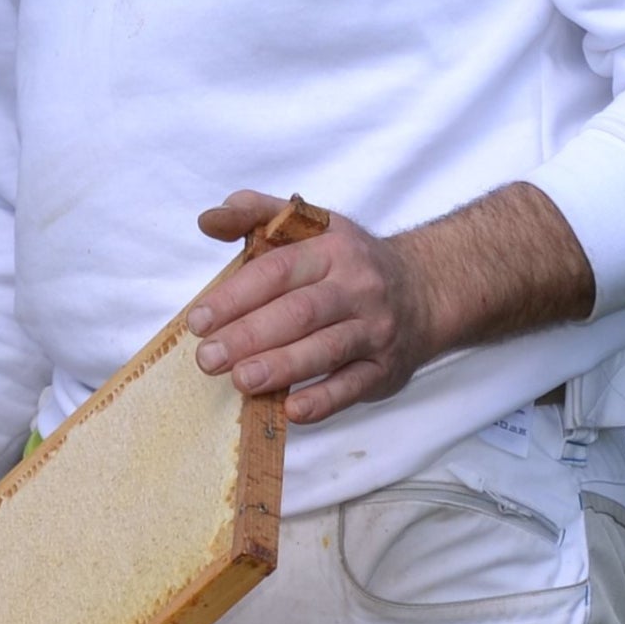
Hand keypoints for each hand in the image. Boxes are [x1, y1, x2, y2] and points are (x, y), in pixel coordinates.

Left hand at [187, 184, 593, 422]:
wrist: (426, 288)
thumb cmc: (348, 259)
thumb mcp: (309, 223)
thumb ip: (255, 214)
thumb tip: (207, 220)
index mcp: (331, 250)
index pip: (278, 270)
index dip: (236, 296)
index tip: (198, 320)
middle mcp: (357, 288)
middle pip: (299, 313)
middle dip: (250, 336)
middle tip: (208, 358)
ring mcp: (375, 330)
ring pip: (326, 350)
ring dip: (281, 368)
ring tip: (240, 381)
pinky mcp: (387, 369)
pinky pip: (354, 387)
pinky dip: (323, 401)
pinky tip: (291, 410)